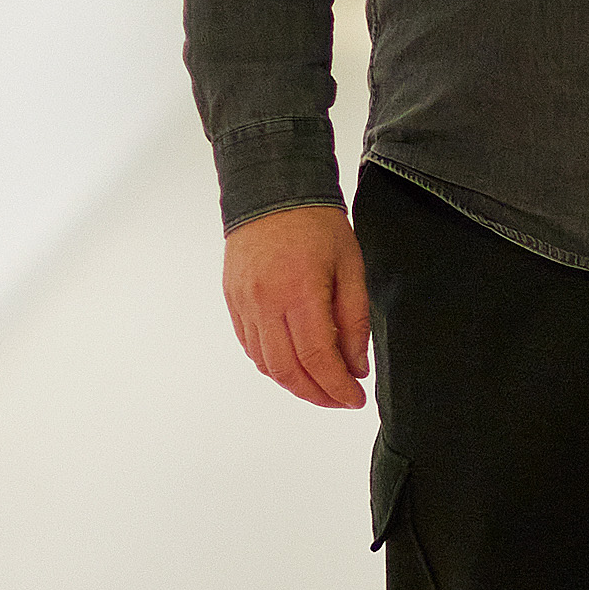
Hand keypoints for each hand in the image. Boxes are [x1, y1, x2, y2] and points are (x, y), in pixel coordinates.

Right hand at [224, 202, 371, 403]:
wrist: (272, 189)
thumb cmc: (317, 224)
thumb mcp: (351, 267)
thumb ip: (354, 320)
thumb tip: (355, 367)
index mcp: (299, 290)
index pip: (317, 357)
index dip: (337, 387)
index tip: (355, 399)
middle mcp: (265, 301)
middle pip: (288, 370)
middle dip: (317, 394)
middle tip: (340, 400)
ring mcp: (244, 302)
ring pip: (266, 363)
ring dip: (294, 384)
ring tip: (320, 386)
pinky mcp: (232, 300)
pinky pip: (250, 346)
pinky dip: (273, 364)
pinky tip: (294, 364)